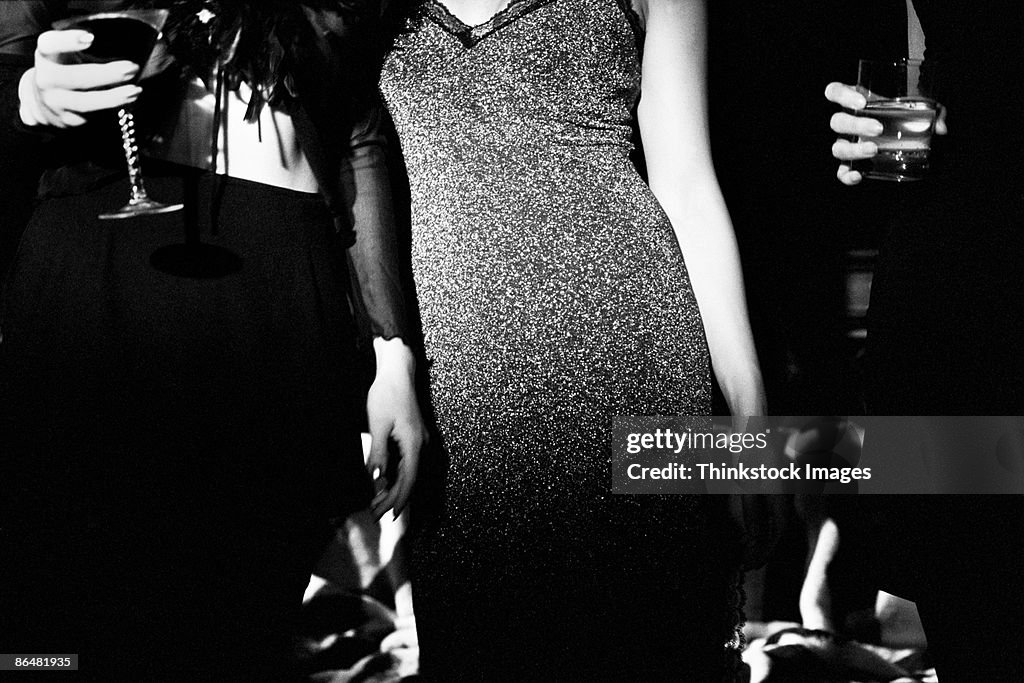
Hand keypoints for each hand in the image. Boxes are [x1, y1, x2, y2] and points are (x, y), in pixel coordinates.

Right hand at [18, 29, 141, 127]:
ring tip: (135, 90)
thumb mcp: (65, 53)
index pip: (50, 45)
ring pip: (85, 102)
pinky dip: (113, 108)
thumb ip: (83, 45)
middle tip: (131, 68)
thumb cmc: (63, 69)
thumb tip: (121, 42)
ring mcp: (56, 102)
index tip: (91, 37)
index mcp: (46, 56)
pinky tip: (127, 101)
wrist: (45, 101)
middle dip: (107, 74)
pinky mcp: (68, 119)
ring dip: (114, 96)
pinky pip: (93, 116)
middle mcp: (46, 79)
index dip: (68, 41)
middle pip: (75, 77)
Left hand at [365, 338, 428, 518]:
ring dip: (395, 487)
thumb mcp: (378, 425)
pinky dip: (397, 474)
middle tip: (376, 512)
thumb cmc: (387, 395)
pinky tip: (385, 480)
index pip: (409, 480)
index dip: (399, 499)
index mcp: (414, 444)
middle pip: (410, 479)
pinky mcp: (414, 436)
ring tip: (377, 500)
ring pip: (409, 471)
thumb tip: (377, 479)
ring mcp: (419, 440)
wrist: (397, 372)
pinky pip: (408, 462)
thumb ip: (378, 454)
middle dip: (394, 497)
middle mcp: (421, 445)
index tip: (390, 515)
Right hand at [825, 81, 946, 185]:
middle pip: (837, 122)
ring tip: (874, 150)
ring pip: (837, 147)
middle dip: (856, 125)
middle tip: (878, 129)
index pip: (834, 92)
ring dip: (853, 149)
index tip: (862, 102)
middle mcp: (848, 122)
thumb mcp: (923, 107)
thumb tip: (940, 128)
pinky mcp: (851, 163)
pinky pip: (841, 171)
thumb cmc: (909, 115)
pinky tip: (859, 175)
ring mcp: (847, 143)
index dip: (842, 95)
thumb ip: (933, 112)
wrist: (908, 137)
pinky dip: (846, 175)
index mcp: (857, 102)